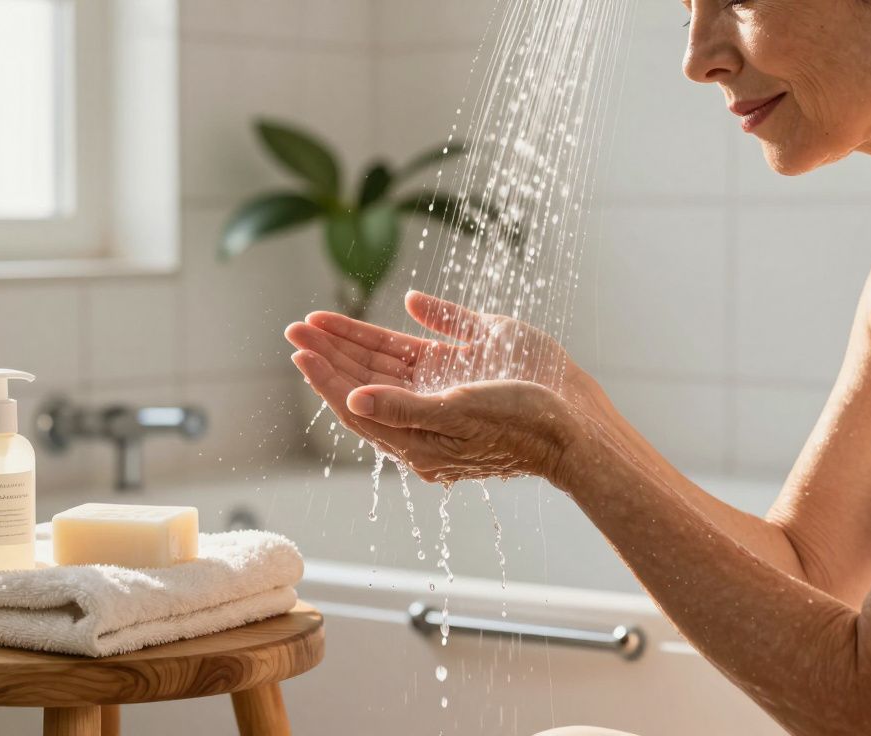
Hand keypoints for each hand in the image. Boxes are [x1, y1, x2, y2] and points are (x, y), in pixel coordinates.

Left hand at [284, 291, 586, 483]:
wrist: (576, 420)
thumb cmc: (521, 424)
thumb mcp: (459, 414)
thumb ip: (404, 406)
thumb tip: (355, 399)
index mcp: (417, 435)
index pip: (358, 402)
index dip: (327, 376)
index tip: (300, 351)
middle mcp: (424, 411)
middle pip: (364, 380)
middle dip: (329, 355)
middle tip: (294, 329)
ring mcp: (443, 388)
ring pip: (385, 364)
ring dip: (350, 343)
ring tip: (314, 323)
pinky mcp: (465, 367)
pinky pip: (422, 349)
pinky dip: (404, 330)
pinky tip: (385, 315)